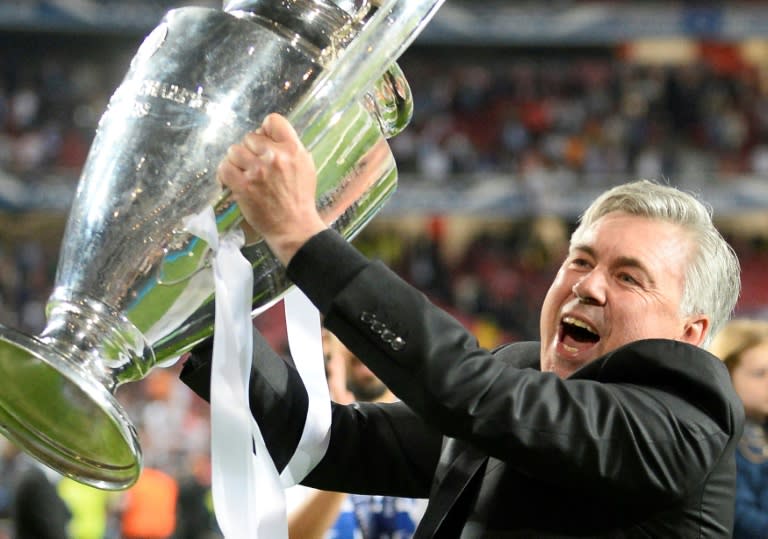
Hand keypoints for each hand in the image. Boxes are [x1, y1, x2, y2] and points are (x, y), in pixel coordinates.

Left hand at [218, 113, 327, 264]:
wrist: (294, 227)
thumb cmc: (300, 198)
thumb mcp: (305, 166)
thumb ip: (290, 147)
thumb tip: (267, 134)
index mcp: (293, 149)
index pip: (272, 121)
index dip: (265, 130)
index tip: (263, 142)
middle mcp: (275, 157)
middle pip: (250, 137)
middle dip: (250, 150)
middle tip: (255, 165)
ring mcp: (258, 171)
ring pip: (234, 151)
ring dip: (237, 162)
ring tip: (244, 174)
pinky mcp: (243, 186)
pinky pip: (224, 168)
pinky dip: (225, 174)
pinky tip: (232, 181)